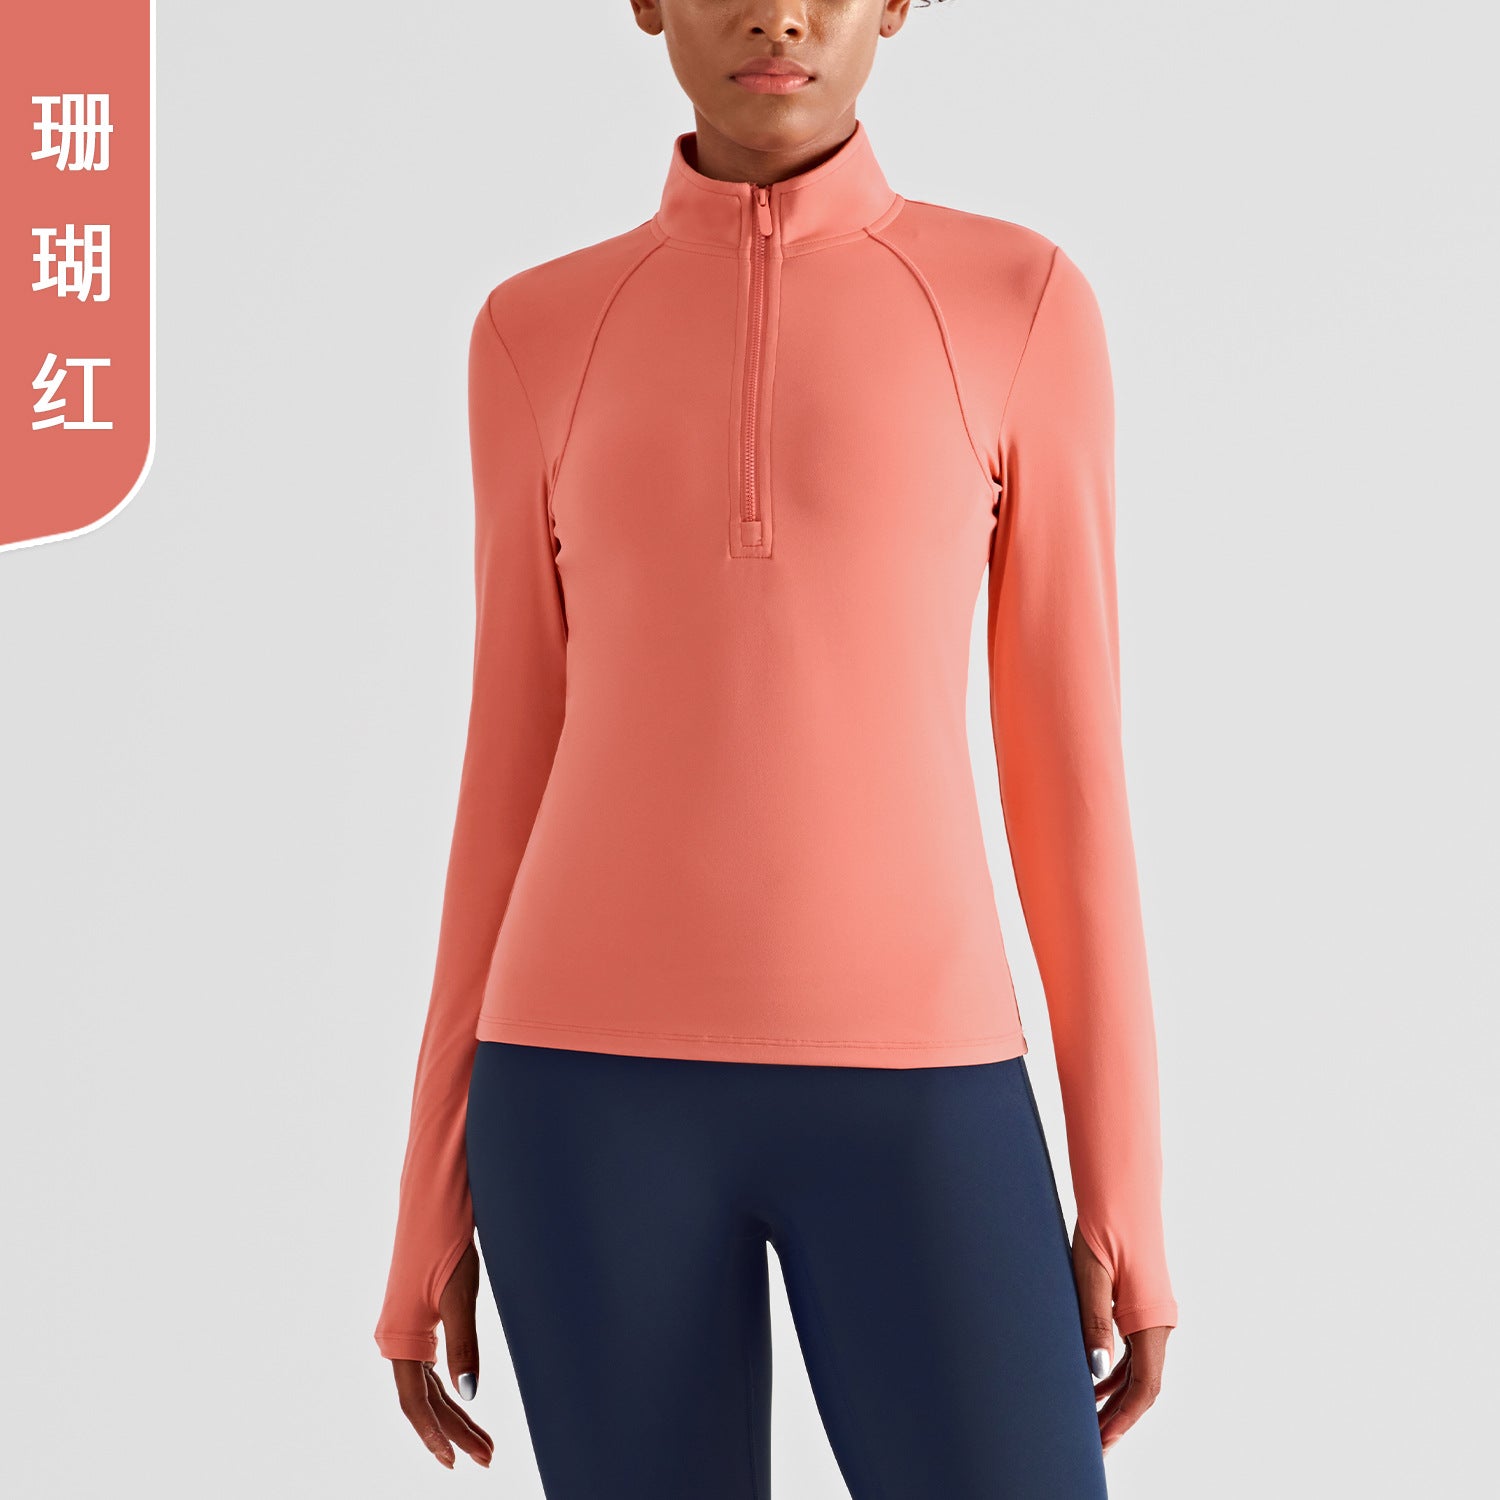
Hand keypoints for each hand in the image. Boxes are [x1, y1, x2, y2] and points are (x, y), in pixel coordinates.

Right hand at [390, 1241, 493, 1467]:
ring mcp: (407, 1330)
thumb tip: (469, 1394)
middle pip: (426, 1400)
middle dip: (456, 1431)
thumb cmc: (445, 1244)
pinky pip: (430, 1368)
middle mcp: (398, 1338)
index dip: (434, 1435)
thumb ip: (464, 1344)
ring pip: (430, 1386)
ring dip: (455, 1414)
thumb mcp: (460, 1294)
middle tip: (488, 1458)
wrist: (433, 1204)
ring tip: (485, 1443)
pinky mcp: (418, 1319)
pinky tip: (464, 1403)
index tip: (456, 1463)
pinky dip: (449, 1390)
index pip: (416, 1402)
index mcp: (401, 1337)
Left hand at [1071, 1223, 1170, 1454]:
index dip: (1124, 1418)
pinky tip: (1091, 1380)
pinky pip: (1130, 1348)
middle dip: (1118, 1415)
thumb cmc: (1103, 1230)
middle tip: (1092, 1443)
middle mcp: (1157, 1321)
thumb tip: (1095, 1370)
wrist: (1118, 1192)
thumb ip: (1094, 1322)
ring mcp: (1149, 1313)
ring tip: (1085, 1417)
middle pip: (1142, 1384)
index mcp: (1150, 1320)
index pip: (1145, 1387)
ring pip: (1136, 1368)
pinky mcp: (1138, 1303)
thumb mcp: (1090, 1275)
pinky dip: (1112, 1368)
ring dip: (1113, 1393)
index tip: (1103, 1442)